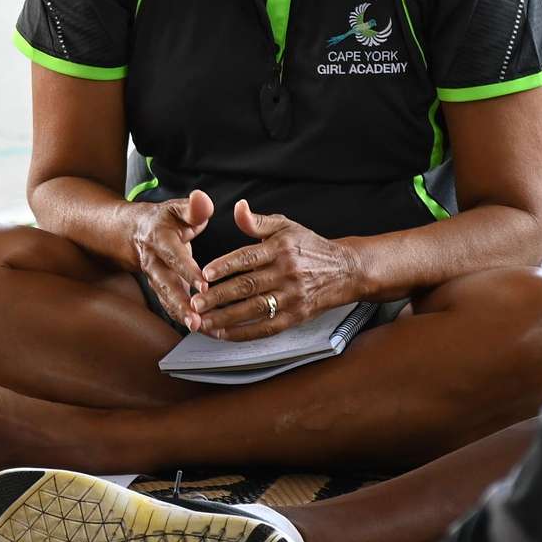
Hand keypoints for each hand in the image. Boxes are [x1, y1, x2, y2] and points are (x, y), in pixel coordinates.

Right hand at [132, 190, 213, 329]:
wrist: (133, 232)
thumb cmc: (163, 220)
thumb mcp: (176, 208)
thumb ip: (193, 207)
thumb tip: (203, 199)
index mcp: (159, 238)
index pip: (174, 255)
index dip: (187, 270)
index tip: (203, 284)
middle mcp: (153, 260)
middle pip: (165, 283)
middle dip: (179, 301)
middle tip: (195, 318)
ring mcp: (153, 276)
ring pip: (164, 297)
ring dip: (179, 313)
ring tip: (196, 327)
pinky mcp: (158, 288)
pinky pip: (167, 304)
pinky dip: (180, 317)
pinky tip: (197, 328)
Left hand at [191, 199, 360, 339]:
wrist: (347, 271)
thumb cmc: (310, 247)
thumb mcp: (286, 227)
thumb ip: (257, 222)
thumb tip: (237, 208)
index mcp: (281, 249)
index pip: (248, 258)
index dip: (224, 266)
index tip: (203, 274)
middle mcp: (286, 274)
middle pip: (247, 287)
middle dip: (218, 297)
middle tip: (194, 302)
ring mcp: (292, 297)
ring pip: (254, 310)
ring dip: (225, 318)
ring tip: (202, 321)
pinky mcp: (296, 317)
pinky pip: (267, 328)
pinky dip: (243, 333)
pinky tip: (224, 333)